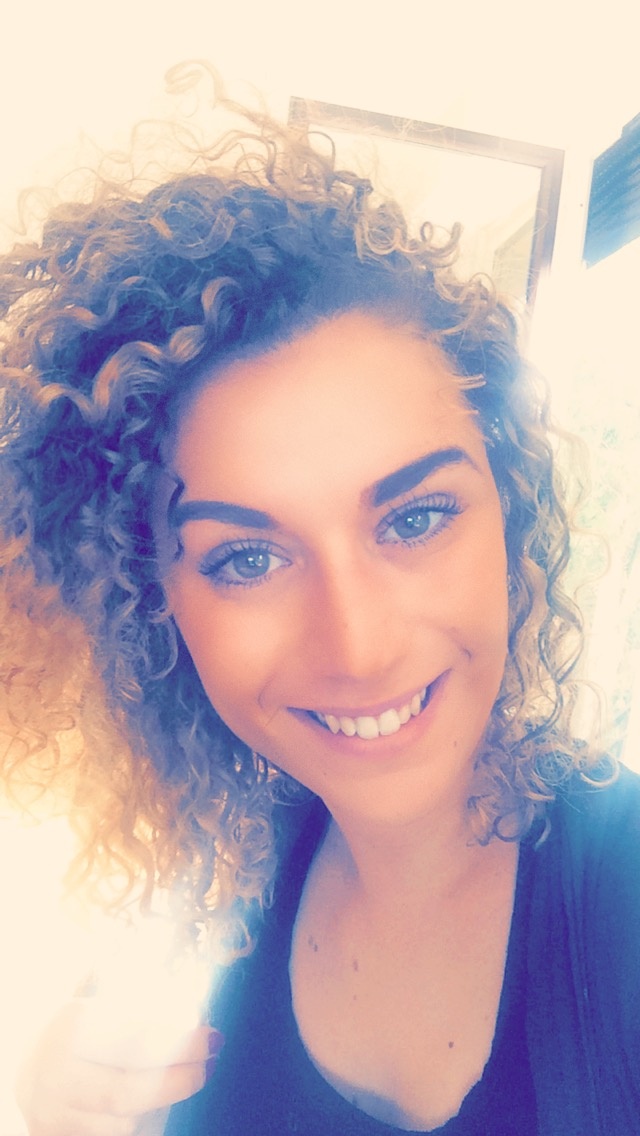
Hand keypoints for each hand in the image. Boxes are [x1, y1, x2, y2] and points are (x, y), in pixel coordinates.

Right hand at [16, 999, 221, 1135]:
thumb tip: (198, 1022)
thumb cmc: (84, 1030)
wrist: (31, 1060)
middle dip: (177, 1082)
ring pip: (121, 1124)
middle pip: (128, 1090)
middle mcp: (56, 1071)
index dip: (181, 1044)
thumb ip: (146, 1012)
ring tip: (181, 1084)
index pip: (136, 1040)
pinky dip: (138, 1126)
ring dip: (160, 1109)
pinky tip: (156, 1109)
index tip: (214, 1040)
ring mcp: (51, 1111)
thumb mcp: (106, 1006)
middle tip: (208, 1069)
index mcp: (73, 1026)